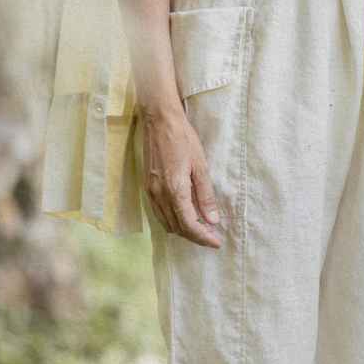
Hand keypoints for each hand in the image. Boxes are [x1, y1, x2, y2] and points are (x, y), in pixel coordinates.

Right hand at [141, 105, 223, 246]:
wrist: (159, 121)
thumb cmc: (183, 139)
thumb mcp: (200, 166)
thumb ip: (205, 195)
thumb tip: (212, 220)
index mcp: (175, 190)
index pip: (189, 224)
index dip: (203, 237)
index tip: (216, 242)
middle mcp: (159, 195)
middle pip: (177, 227)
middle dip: (195, 236)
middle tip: (212, 236)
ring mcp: (150, 191)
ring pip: (166, 222)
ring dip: (183, 229)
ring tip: (200, 228)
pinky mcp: (146, 187)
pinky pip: (158, 213)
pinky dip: (172, 220)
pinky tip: (183, 216)